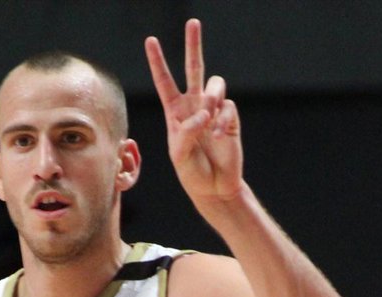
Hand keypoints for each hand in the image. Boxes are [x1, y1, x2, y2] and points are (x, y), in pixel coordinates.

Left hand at [145, 19, 243, 208]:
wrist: (214, 187)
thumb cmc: (191, 172)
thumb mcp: (179, 155)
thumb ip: (186, 131)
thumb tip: (204, 112)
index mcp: (175, 112)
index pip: (165, 82)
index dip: (158, 62)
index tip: (151, 41)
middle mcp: (194, 106)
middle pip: (194, 68)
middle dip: (193, 45)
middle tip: (193, 23)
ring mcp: (213, 110)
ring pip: (215, 83)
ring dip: (211, 95)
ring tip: (208, 114)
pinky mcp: (230, 118)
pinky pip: (227, 108)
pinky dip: (223, 121)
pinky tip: (220, 136)